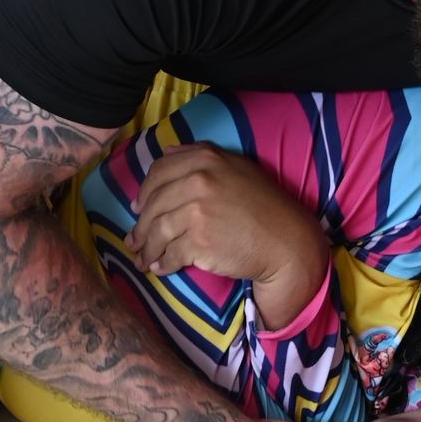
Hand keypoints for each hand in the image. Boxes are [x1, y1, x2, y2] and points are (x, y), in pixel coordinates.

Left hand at [131, 145, 328, 328]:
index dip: (144, 192)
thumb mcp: (236, 168)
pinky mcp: (199, 242)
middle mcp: (198, 180)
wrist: (285, 242)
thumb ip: (200, 157)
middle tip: (134, 240)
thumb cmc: (264, 205)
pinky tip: (160, 269)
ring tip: (143, 260)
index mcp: (205, 159)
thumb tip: (167, 152)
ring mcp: (197, 211)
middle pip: (153, 203)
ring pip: (157, 231)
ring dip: (146, 249)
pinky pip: (171, 254)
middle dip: (140, 225)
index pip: (159, 172)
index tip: (138, 207)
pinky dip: (162, 264)